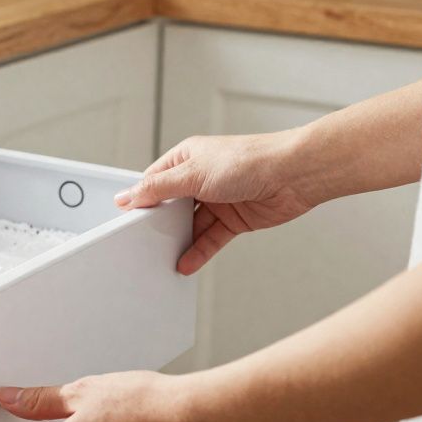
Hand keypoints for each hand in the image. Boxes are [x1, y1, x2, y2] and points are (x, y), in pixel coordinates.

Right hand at [114, 132, 317, 273]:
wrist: (295, 175)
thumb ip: (158, 188)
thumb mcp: (192, 174)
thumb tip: (128, 195)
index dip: (141, 198)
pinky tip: (186, 262)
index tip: (127, 217)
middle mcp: (201, 178)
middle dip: (160, 223)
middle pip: (172, 205)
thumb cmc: (249, 160)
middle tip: (143, 239)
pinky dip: (199, 251)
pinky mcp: (234, 219)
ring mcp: (218, 200)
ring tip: (164, 256)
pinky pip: (210, 238)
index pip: (155, 181)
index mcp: (187, 159)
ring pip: (191, 225)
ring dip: (180, 240)